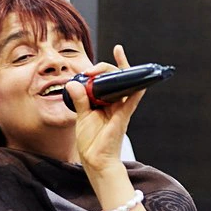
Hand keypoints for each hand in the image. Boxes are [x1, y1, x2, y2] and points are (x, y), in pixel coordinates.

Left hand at [65, 44, 145, 174]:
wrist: (96, 160)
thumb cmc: (91, 141)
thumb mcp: (81, 115)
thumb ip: (79, 99)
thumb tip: (72, 83)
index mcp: (105, 102)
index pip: (110, 79)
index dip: (109, 65)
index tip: (114, 50)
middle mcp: (116, 103)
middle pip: (116, 78)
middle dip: (105, 67)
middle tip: (90, 70)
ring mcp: (121, 108)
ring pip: (126, 83)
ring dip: (119, 70)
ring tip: (111, 60)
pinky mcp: (124, 115)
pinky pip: (134, 99)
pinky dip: (137, 87)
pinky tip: (138, 77)